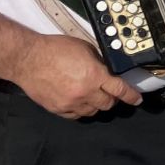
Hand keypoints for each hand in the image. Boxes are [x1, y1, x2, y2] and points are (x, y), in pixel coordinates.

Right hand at [16, 33, 141, 118]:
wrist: (27, 59)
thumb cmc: (54, 50)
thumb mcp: (84, 49)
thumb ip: (99, 62)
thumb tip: (108, 71)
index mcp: (94, 75)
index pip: (120, 90)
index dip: (131, 96)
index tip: (136, 99)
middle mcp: (85, 92)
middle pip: (108, 104)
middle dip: (112, 98)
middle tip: (109, 92)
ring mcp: (71, 103)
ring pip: (93, 112)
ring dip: (96, 104)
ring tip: (91, 95)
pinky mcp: (58, 109)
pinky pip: (76, 116)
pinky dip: (81, 110)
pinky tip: (79, 101)